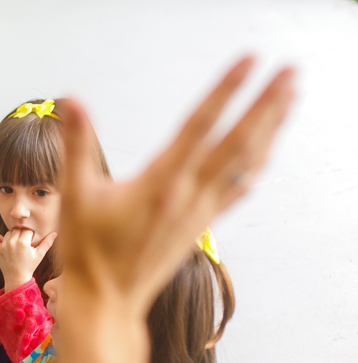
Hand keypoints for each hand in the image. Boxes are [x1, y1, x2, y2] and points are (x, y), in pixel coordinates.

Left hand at [0, 229, 56, 290]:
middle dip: (22, 235)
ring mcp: (3, 246)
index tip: (30, 243)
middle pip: (18, 229)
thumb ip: (47, 243)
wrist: (17, 278)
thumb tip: (55, 233)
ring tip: (16, 246)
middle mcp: (12, 242)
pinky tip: (4, 243)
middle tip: (24, 244)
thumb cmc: (30, 266)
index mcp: (23, 242)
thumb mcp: (40, 255)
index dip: (30, 235)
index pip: (27, 230)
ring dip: (12, 237)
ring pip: (8, 232)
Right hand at [57, 57, 294, 310]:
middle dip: (267, 104)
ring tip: (290, 98)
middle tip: (291, 71)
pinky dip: (257, 162)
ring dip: (272, 128)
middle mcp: (189, 195)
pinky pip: (239, 187)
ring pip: (247, 163)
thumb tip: (70, 100)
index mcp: (160, 183)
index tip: (249, 61)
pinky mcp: (202, 224)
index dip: (226, 91)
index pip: (201, 125)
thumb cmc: (88, 252)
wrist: (107, 301)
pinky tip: (266, 150)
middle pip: (239, 141)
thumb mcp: (74, 196)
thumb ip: (76, 145)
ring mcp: (200, 211)